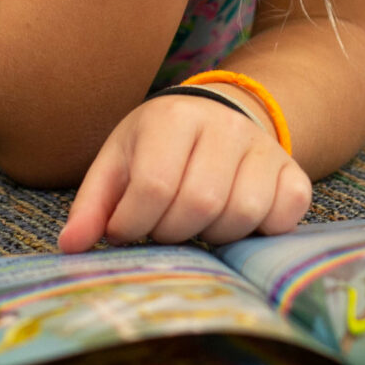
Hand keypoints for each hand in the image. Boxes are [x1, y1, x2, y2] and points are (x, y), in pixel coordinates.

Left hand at [56, 92, 313, 251]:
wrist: (220, 117)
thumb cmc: (159, 147)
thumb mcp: (118, 163)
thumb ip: (93, 205)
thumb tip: (71, 246)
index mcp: (172, 117)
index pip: (154, 185)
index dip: (135, 223)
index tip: (127, 228)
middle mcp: (224, 125)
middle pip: (200, 202)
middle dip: (172, 232)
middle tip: (163, 227)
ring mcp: (263, 147)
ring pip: (242, 212)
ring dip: (213, 234)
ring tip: (197, 222)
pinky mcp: (293, 171)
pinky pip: (284, 214)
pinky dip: (259, 231)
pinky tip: (235, 221)